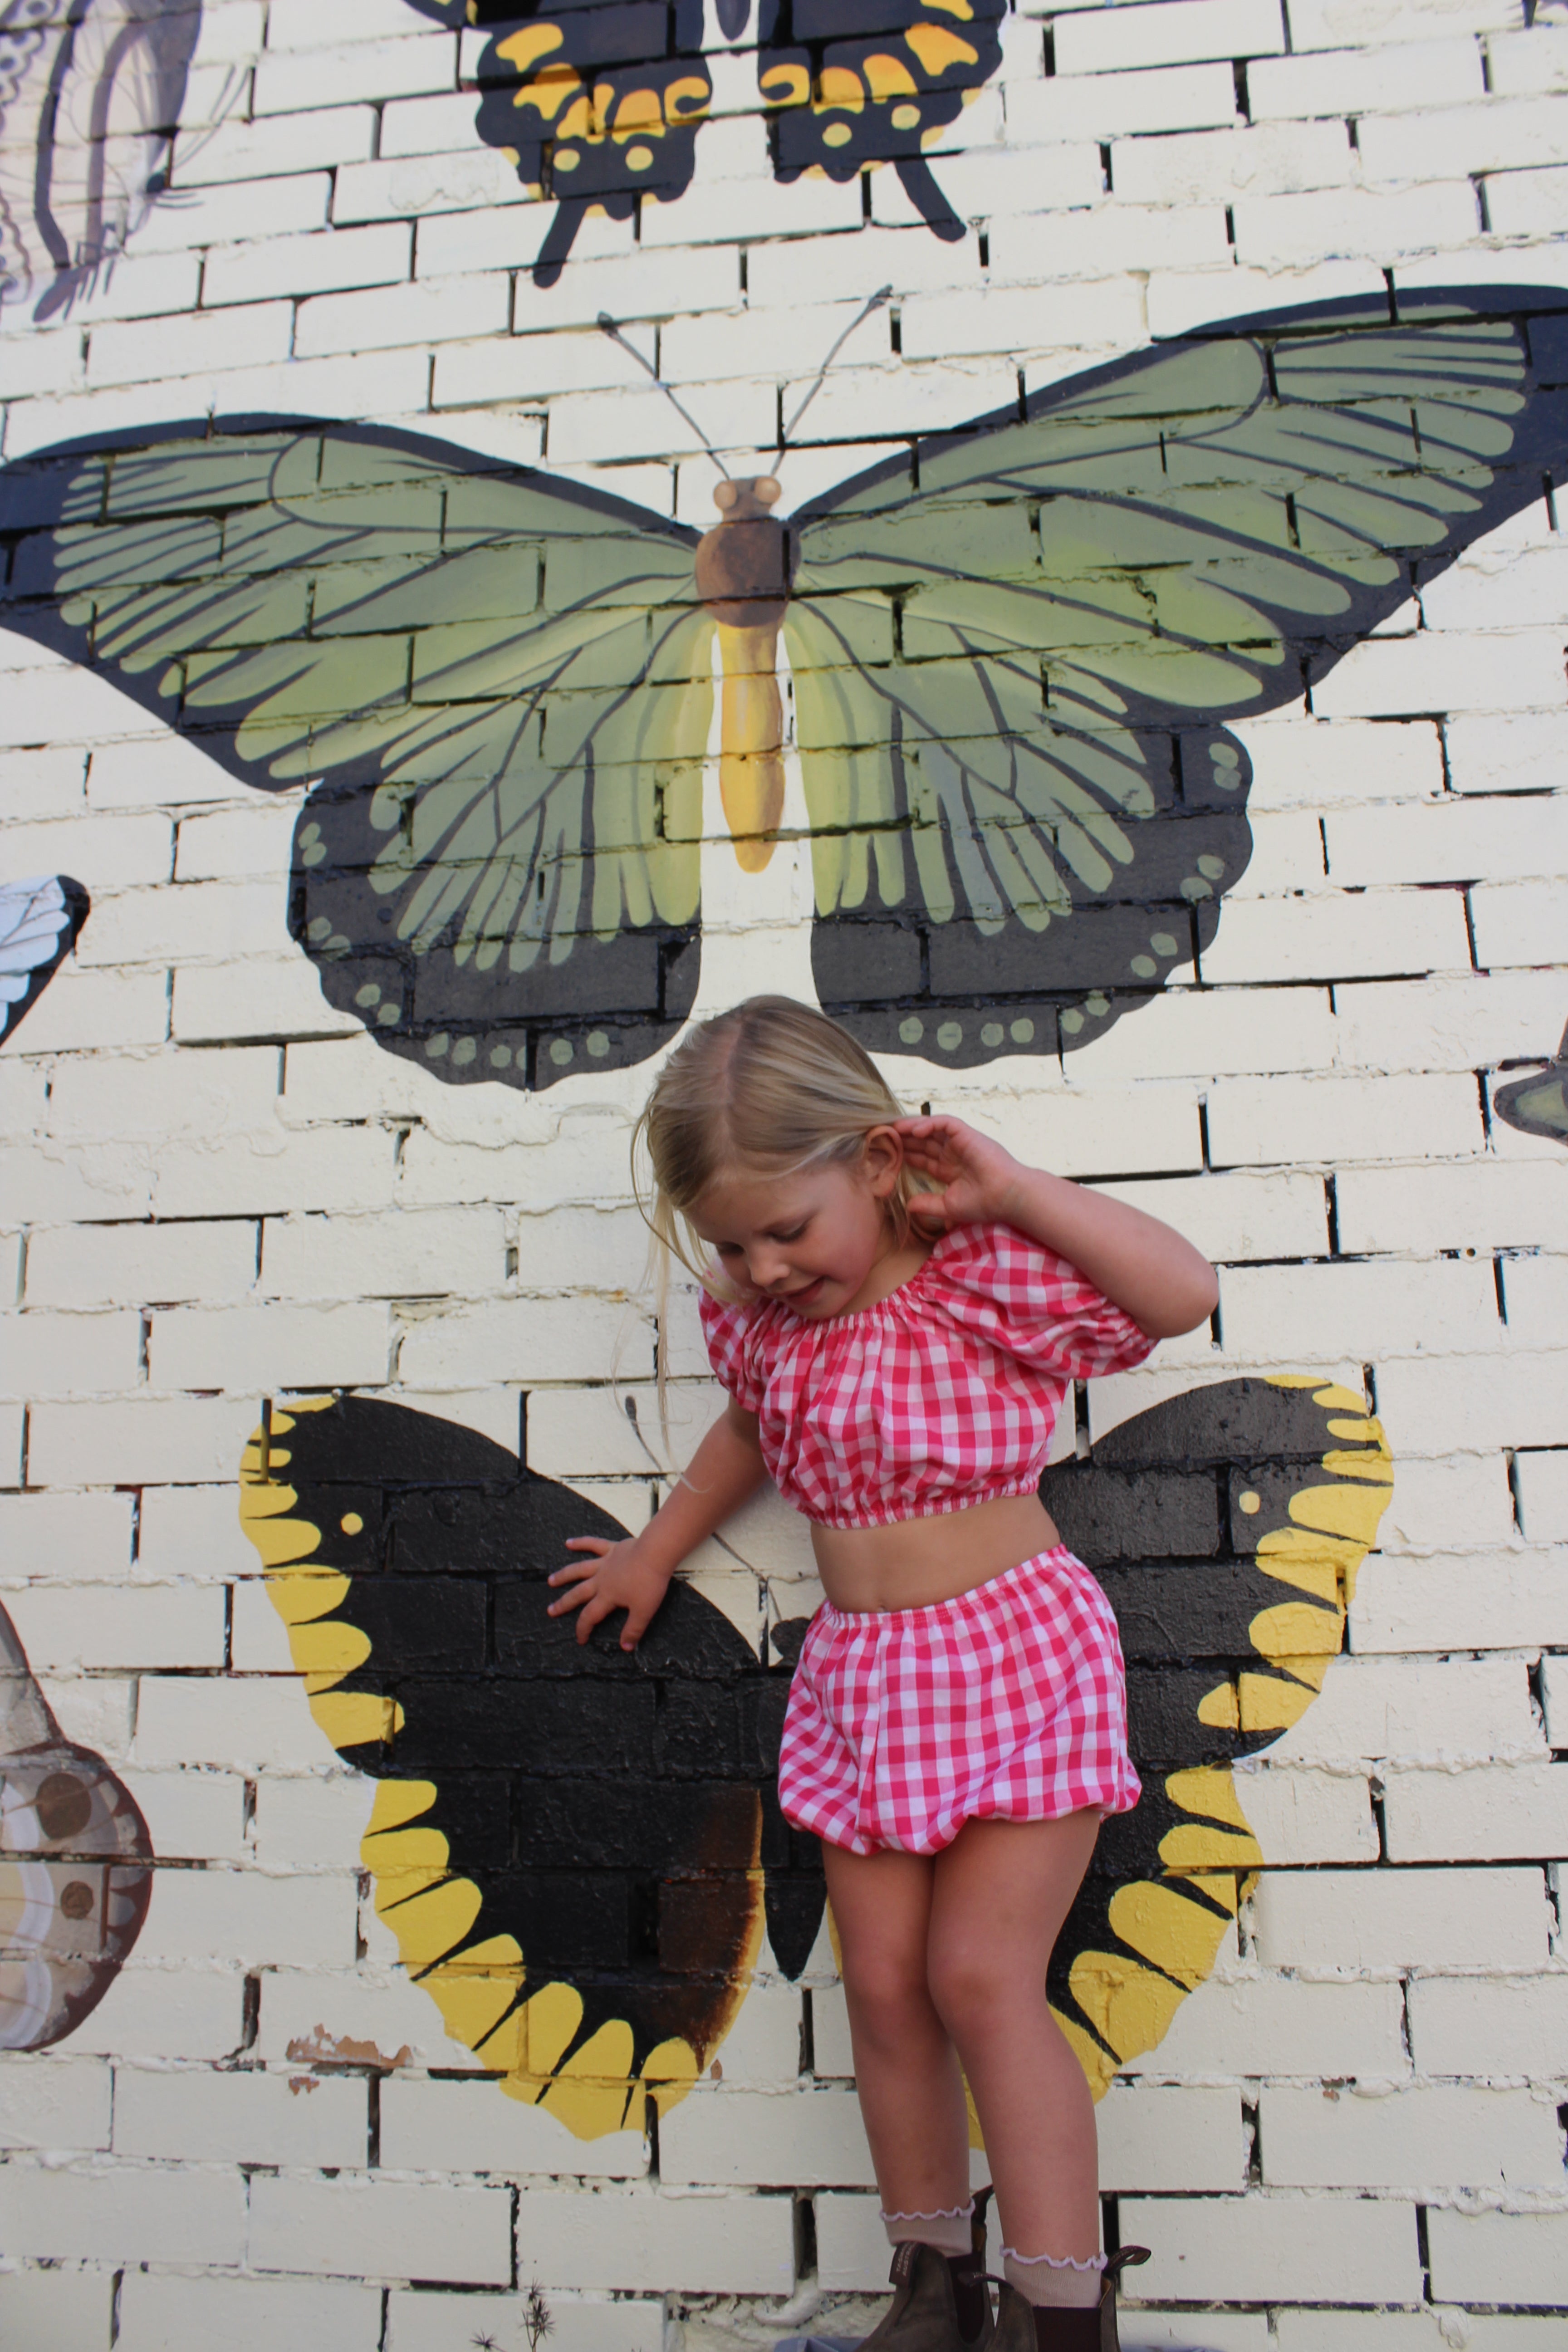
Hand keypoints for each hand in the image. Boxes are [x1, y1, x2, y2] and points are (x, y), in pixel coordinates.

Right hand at [547, 1536, 671, 1649]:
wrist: (655, 1554)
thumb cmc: (650, 1583)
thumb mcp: (644, 1612)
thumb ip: (633, 1630)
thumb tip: (625, 1648)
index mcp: (607, 1596)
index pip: (590, 1616)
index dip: (583, 1629)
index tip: (580, 1640)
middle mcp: (601, 1580)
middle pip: (578, 1594)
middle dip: (564, 1604)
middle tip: (550, 1610)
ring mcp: (604, 1563)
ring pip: (579, 1570)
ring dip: (564, 1575)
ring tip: (551, 1580)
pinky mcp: (612, 1549)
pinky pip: (593, 1544)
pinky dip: (580, 1543)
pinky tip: (568, 1542)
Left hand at [894, 1113, 1028, 1233]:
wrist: (1008, 1197)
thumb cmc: (985, 1203)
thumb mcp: (949, 1207)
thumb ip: (928, 1204)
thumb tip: (908, 1205)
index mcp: (950, 1169)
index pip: (923, 1157)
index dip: (905, 1154)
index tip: (886, 1153)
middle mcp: (954, 1153)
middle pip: (923, 1140)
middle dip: (904, 1138)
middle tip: (882, 1135)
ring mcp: (961, 1142)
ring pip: (931, 1127)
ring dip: (912, 1127)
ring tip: (893, 1129)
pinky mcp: (967, 1134)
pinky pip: (945, 1122)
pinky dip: (929, 1123)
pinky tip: (914, 1131)